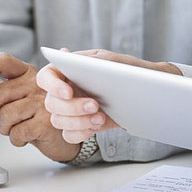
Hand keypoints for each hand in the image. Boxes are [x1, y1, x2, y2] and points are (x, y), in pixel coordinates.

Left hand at [0, 53, 80, 161]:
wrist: (64, 136)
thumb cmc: (36, 115)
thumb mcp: (21, 96)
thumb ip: (2, 86)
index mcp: (28, 72)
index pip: (3, 60)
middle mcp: (37, 83)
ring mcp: (43, 102)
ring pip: (5, 114)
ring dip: (2, 128)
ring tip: (10, 129)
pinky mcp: (47, 122)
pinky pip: (17, 131)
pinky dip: (15, 139)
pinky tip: (22, 137)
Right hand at [36, 48, 180, 143]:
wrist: (146, 91)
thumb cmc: (126, 70)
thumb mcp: (109, 60)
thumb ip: (89, 60)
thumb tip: (66, 56)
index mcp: (66, 71)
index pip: (45, 77)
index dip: (52, 86)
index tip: (68, 92)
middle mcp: (63, 91)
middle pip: (51, 103)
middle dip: (72, 107)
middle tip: (94, 105)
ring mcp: (69, 110)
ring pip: (58, 121)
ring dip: (78, 122)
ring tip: (99, 117)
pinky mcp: (79, 126)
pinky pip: (68, 135)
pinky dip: (79, 134)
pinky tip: (94, 127)